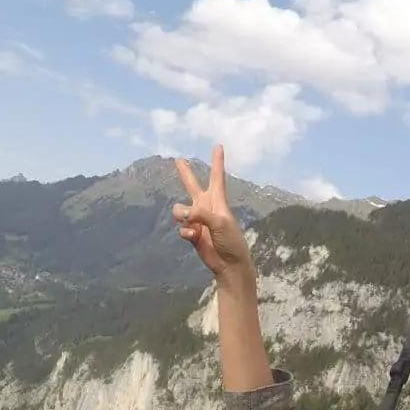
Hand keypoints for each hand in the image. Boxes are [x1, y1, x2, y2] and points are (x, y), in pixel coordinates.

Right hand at [171, 145, 251, 281]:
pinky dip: (185, 232)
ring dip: (182, 215)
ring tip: (192, 226)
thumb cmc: (231, 241)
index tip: (218, 146)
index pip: (216, 176)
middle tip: (178, 159)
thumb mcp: (219, 223)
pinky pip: (181, 228)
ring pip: (179, 210)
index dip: (217, 161)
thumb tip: (183, 213)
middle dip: (185, 173)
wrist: (229, 264)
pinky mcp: (192, 233)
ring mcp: (197, 220)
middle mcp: (205, 207)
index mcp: (217, 200)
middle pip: (191, 185)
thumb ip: (200, 214)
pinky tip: (194, 237)